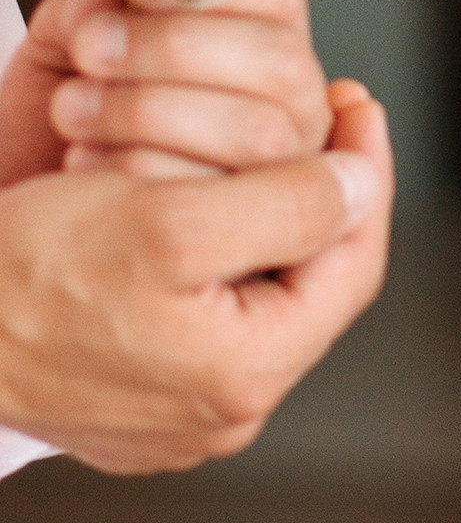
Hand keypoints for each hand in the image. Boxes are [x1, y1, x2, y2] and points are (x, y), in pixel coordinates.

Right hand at [0, 83, 392, 472]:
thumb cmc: (21, 277)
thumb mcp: (167, 221)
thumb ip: (285, 205)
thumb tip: (360, 185)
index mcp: (244, 373)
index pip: (351, 261)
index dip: (365, 173)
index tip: (355, 106)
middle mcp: (218, 412)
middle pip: (305, 282)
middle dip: (310, 196)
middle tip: (314, 121)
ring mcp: (173, 416)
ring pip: (251, 297)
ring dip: (257, 223)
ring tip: (252, 159)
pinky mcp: (130, 404)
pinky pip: (198, 320)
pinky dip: (205, 261)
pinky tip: (190, 212)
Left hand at [4, 0, 330, 183]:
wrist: (21, 194)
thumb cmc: (56, 116)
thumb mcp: (67, 39)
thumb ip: (100, 3)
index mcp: (261, 32)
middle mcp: (287, 100)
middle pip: (278, 61)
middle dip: (176, 47)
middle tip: (93, 47)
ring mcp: (278, 170)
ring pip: (256, 131)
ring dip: (149, 112)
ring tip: (72, 110)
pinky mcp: (246, 232)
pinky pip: (220, 201)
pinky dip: (140, 172)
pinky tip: (86, 164)